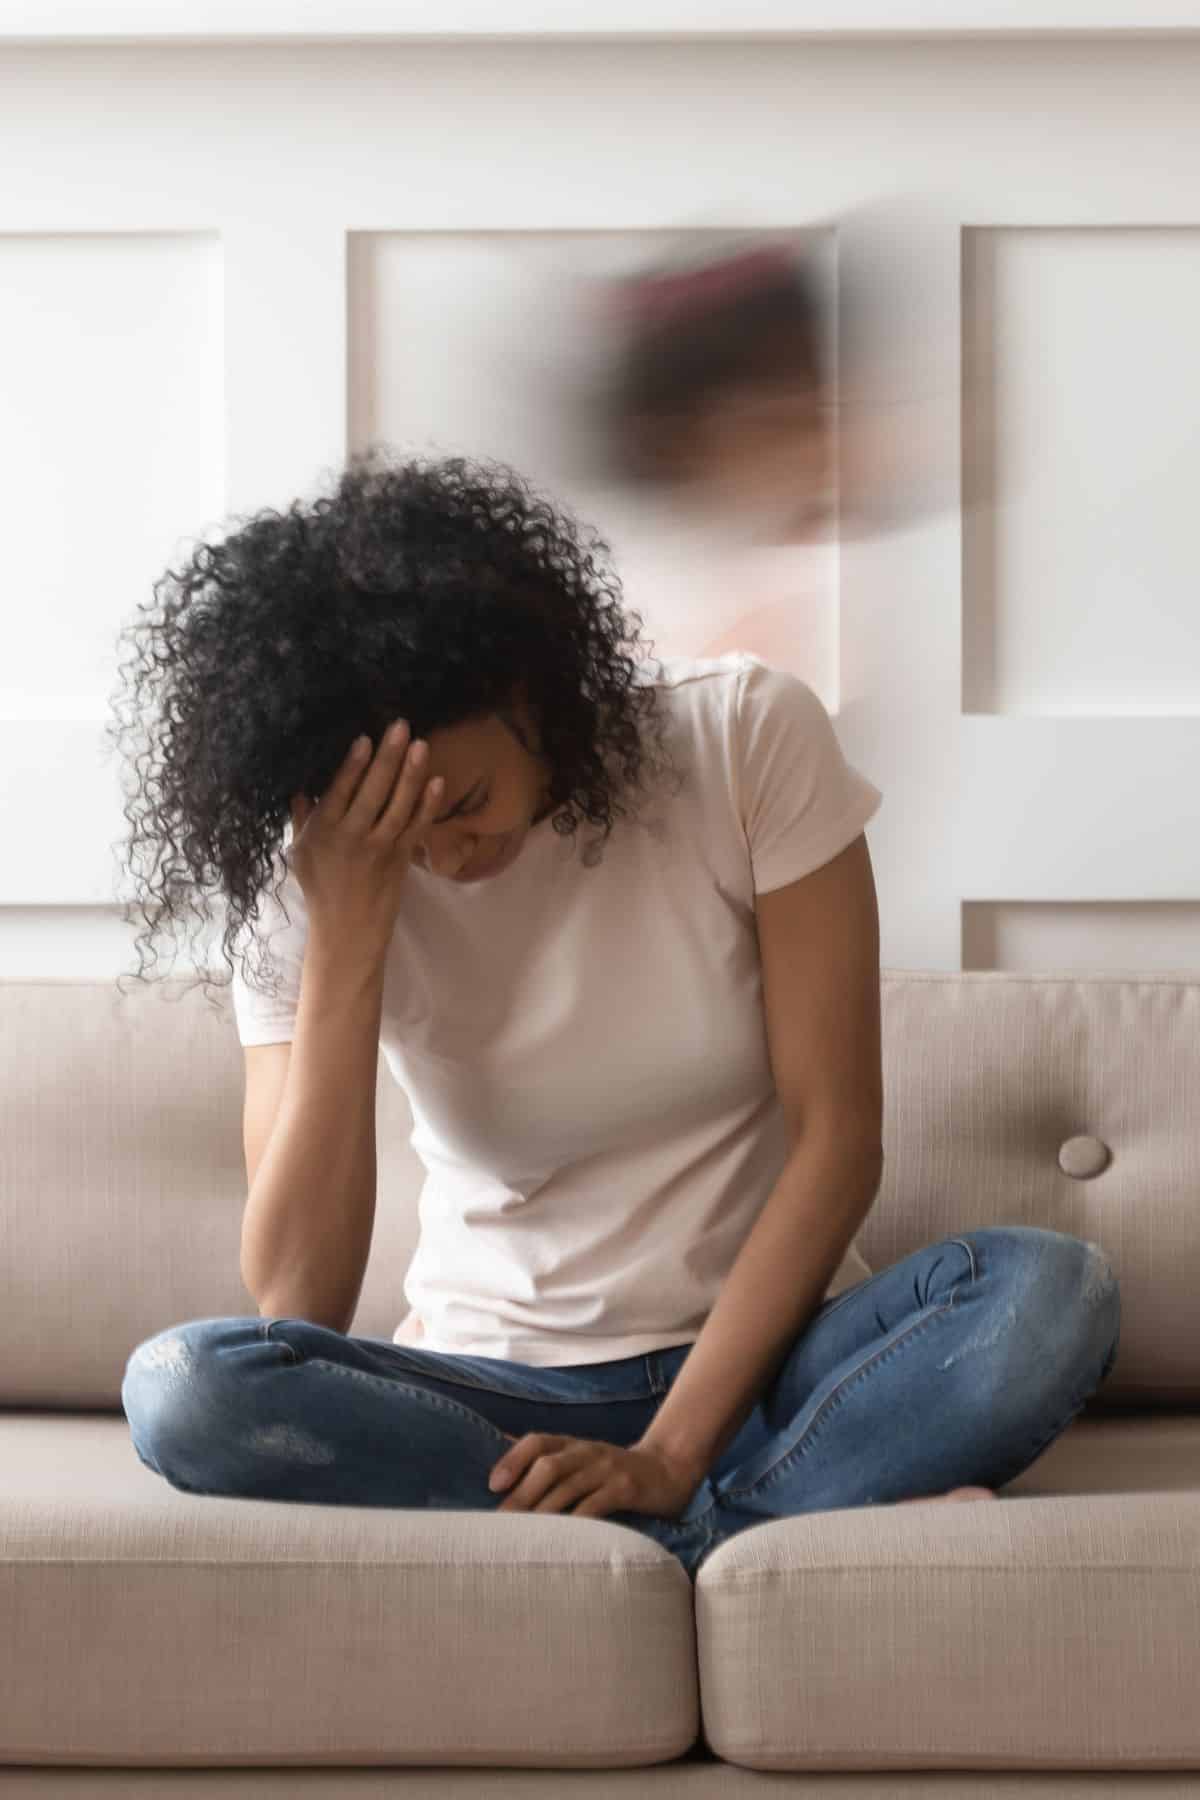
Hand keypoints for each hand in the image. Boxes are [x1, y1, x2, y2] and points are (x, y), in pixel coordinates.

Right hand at [288, 719, 443, 952]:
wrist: (346, 932)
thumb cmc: (321, 889)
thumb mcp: (300, 854)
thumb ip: (301, 818)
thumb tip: (300, 786)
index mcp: (322, 831)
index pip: (338, 791)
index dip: (353, 764)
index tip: (365, 738)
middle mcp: (351, 837)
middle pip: (372, 791)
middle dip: (387, 756)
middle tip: (399, 725)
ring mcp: (378, 848)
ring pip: (398, 806)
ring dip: (411, 774)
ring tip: (420, 744)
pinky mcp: (400, 860)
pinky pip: (416, 828)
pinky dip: (427, 806)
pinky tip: (437, 782)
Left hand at [488, 1432, 702, 1521]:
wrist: (668, 1470)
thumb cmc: (613, 1471)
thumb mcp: (581, 1458)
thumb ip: (548, 1457)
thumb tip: (501, 1446)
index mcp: (572, 1445)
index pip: (537, 1442)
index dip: (512, 1459)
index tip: (492, 1485)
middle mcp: (587, 1452)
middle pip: (548, 1466)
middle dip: (521, 1495)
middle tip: (500, 1524)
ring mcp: (607, 1469)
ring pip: (568, 1486)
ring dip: (542, 1512)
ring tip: (523, 1537)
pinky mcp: (626, 1488)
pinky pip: (597, 1504)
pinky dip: (577, 1522)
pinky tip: (564, 1540)